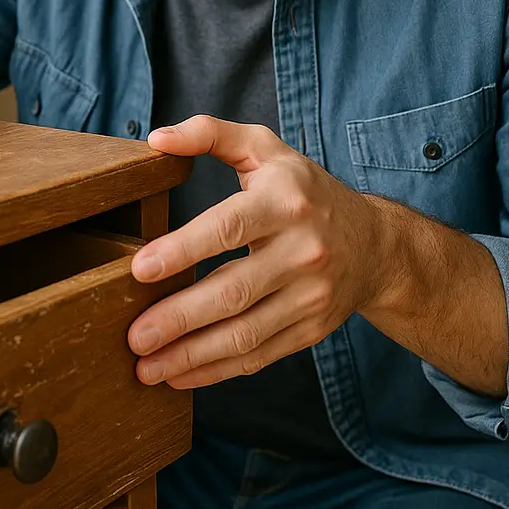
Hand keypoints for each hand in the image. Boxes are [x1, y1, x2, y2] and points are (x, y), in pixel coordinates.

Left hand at [127, 115, 387, 388]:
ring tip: (145, 368)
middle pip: (234, 290)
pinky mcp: (311, 330)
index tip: (139, 270)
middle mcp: (303, 250)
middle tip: (133, 336)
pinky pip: (260, 355)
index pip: (228, 227)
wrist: (374, 243)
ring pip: (246, 333)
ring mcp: (310, 295)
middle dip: (179, 317)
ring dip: (192, 355)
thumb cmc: (303, 189)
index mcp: (285, 200)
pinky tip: (179, 375)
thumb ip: (210, 133)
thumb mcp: (264, 148)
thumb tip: (157, 138)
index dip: (182, 249)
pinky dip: (217, 370)